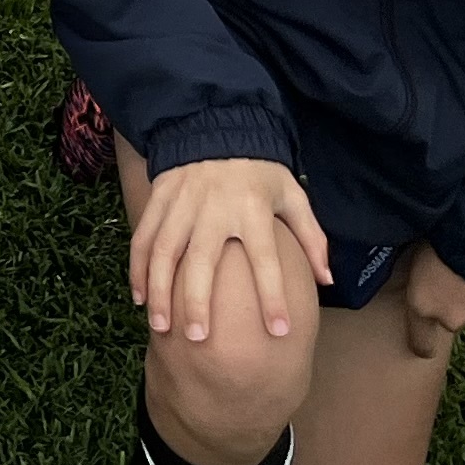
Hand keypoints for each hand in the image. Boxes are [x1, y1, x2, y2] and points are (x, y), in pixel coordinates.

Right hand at [129, 156, 332, 345]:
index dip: (273, 295)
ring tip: (161, 327)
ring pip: (165, 251)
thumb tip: (327, 280)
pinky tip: (139, 296)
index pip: (265, 258)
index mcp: (252, 208)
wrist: (215, 126)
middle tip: (198, 338)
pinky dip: (138, 267)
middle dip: (198, 300)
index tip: (279, 331)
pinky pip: (144, 236)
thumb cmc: (258, 170)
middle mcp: (214, 208)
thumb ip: (310, 236)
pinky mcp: (159, 199)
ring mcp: (182, 203)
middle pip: (203, 259)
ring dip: (160, 290)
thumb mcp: (292, 194)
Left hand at [393, 244, 464, 360]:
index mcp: (422, 305)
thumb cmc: (441, 236)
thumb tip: (413, 273)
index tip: (423, 344)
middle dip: (452, 304)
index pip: (419, 343)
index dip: (422, 343)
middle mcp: (450, 319)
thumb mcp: (416, 252)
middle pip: (450, 319)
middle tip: (453, 277)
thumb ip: (417, 274)